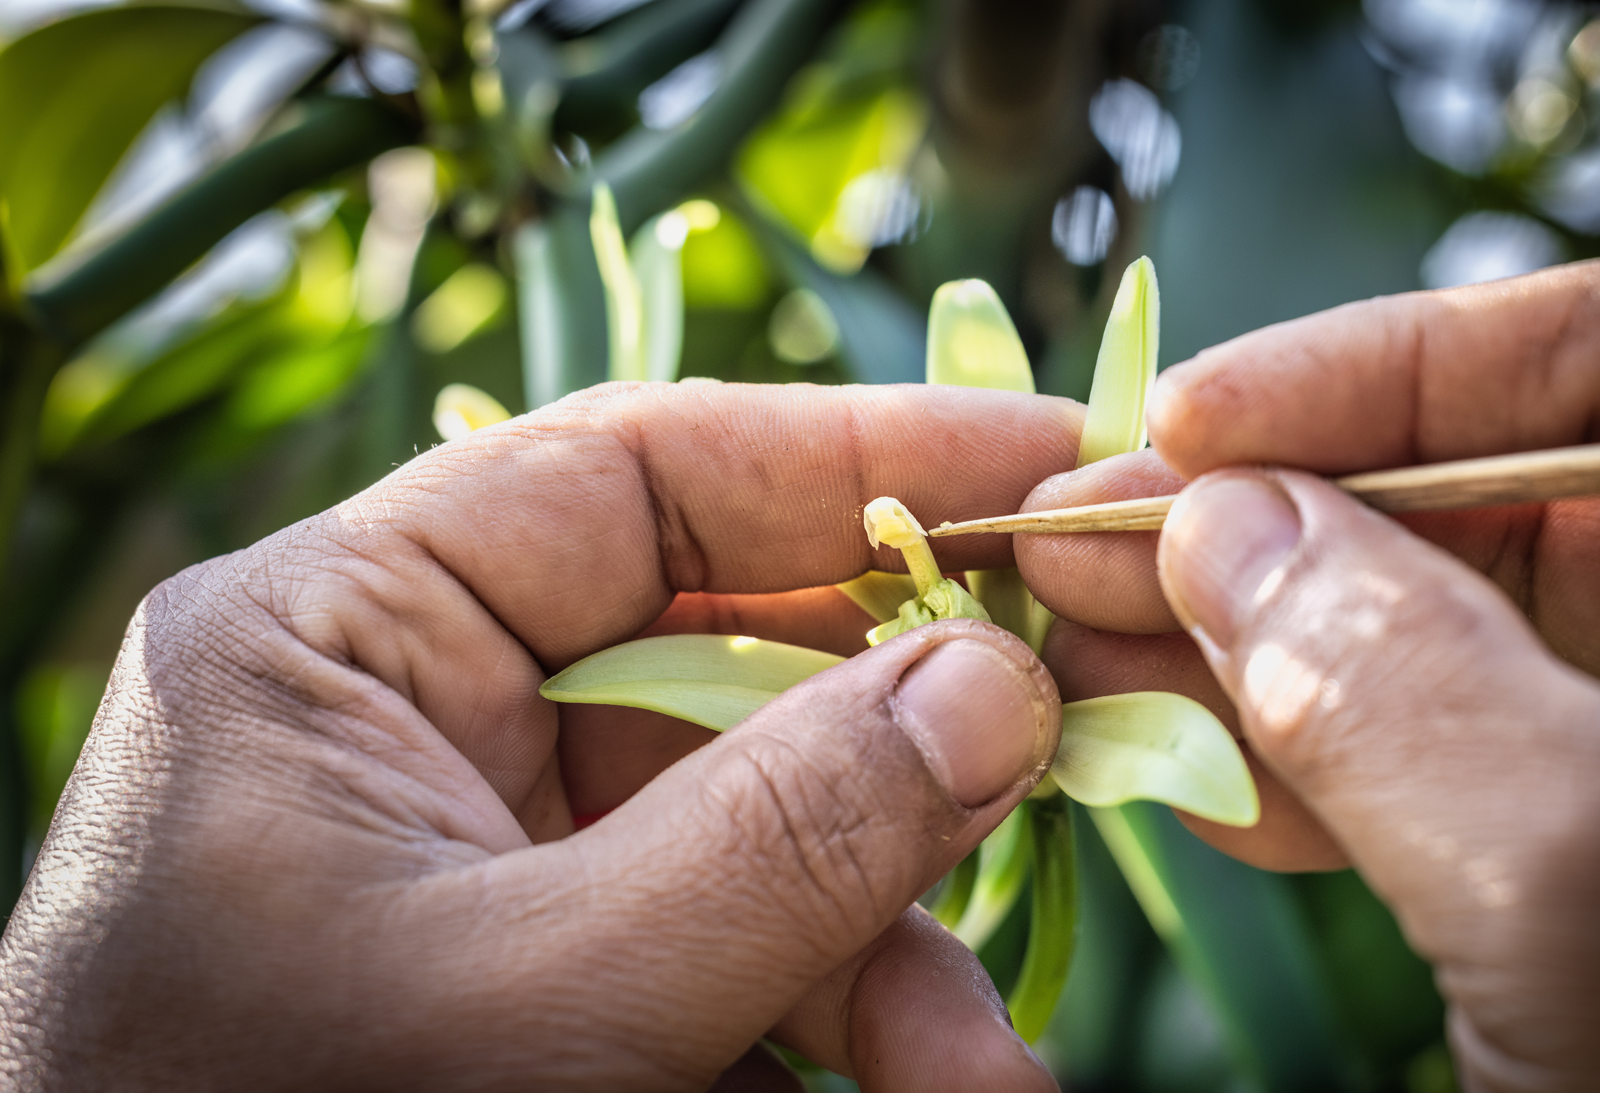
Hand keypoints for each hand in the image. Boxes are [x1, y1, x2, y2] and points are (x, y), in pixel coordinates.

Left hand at [0, 383, 1081, 1091]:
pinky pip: (714, 933)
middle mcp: (408, 712)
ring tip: (986, 1075)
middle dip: (899, 747)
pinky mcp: (529, 954)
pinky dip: (827, 1008)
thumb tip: (995, 686)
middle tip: (1075, 754)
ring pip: (742, 817)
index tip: (1038, 458)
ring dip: (884, 942)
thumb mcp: (539, 1007)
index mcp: (334, 638)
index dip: (851, 451)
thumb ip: (777, 841)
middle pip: (717, 649)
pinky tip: (921, 1080)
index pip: (625, 471)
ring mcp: (476, 840)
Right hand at [1016, 258, 1599, 1091]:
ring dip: (1240, 635)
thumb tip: (1227, 530)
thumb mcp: (1592, 914)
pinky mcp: (1572, 860)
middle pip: (1497, 494)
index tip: (1196, 425)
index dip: (1407, 364)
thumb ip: (1417, 695)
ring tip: (1075, 641)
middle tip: (1081, 541)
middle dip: (1273, 509)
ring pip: (1430, 632)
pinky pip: (1421, 759)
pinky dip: (1287, 751)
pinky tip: (1168, 751)